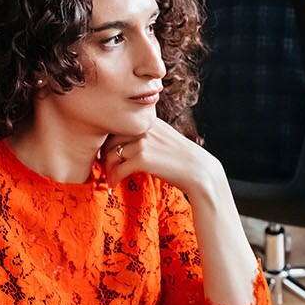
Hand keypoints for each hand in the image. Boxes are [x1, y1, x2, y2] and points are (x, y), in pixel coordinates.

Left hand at [102, 119, 220, 195]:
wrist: (199, 171)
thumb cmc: (181, 157)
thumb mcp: (163, 136)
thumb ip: (145, 133)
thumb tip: (122, 142)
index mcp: (148, 120)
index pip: (117, 126)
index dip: (108, 142)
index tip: (108, 154)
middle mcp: (144, 128)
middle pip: (109, 139)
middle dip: (104, 155)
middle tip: (105, 167)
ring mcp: (143, 142)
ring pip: (111, 155)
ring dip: (107, 169)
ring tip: (110, 178)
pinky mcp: (143, 158)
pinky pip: (118, 169)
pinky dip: (113, 178)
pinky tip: (114, 185)